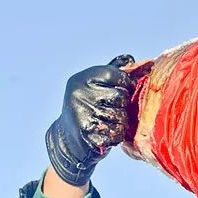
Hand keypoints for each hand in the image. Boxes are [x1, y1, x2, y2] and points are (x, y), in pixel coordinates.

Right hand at [45, 55, 135, 185]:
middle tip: (113, 110)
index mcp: (83, 79)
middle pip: (121, 97)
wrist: (67, 138)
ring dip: (121, 123)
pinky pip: (116, 134)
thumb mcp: (96, 85)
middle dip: (123, 106)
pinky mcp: (87, 133)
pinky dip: (116, 136)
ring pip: (121, 117)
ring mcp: (82, 113)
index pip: (118, 76)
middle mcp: (80, 94)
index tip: (124, 90)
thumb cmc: (89, 108)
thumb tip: (130, 58)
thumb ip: (114, 70)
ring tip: (109, 122)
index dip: (127, 84)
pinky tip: (106, 134)